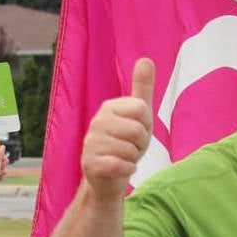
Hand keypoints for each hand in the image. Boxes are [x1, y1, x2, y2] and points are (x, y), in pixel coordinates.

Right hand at [80, 58, 155, 200]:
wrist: (107, 177)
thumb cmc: (124, 143)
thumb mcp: (138, 115)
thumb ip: (142, 88)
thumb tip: (146, 59)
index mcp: (109, 107)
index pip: (141, 108)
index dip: (146, 124)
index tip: (138, 131)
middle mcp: (97, 122)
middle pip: (138, 130)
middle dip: (141, 144)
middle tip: (130, 148)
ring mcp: (91, 143)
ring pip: (130, 150)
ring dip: (133, 159)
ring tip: (123, 158)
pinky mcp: (90, 164)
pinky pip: (120, 165)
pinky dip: (127, 170)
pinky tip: (121, 168)